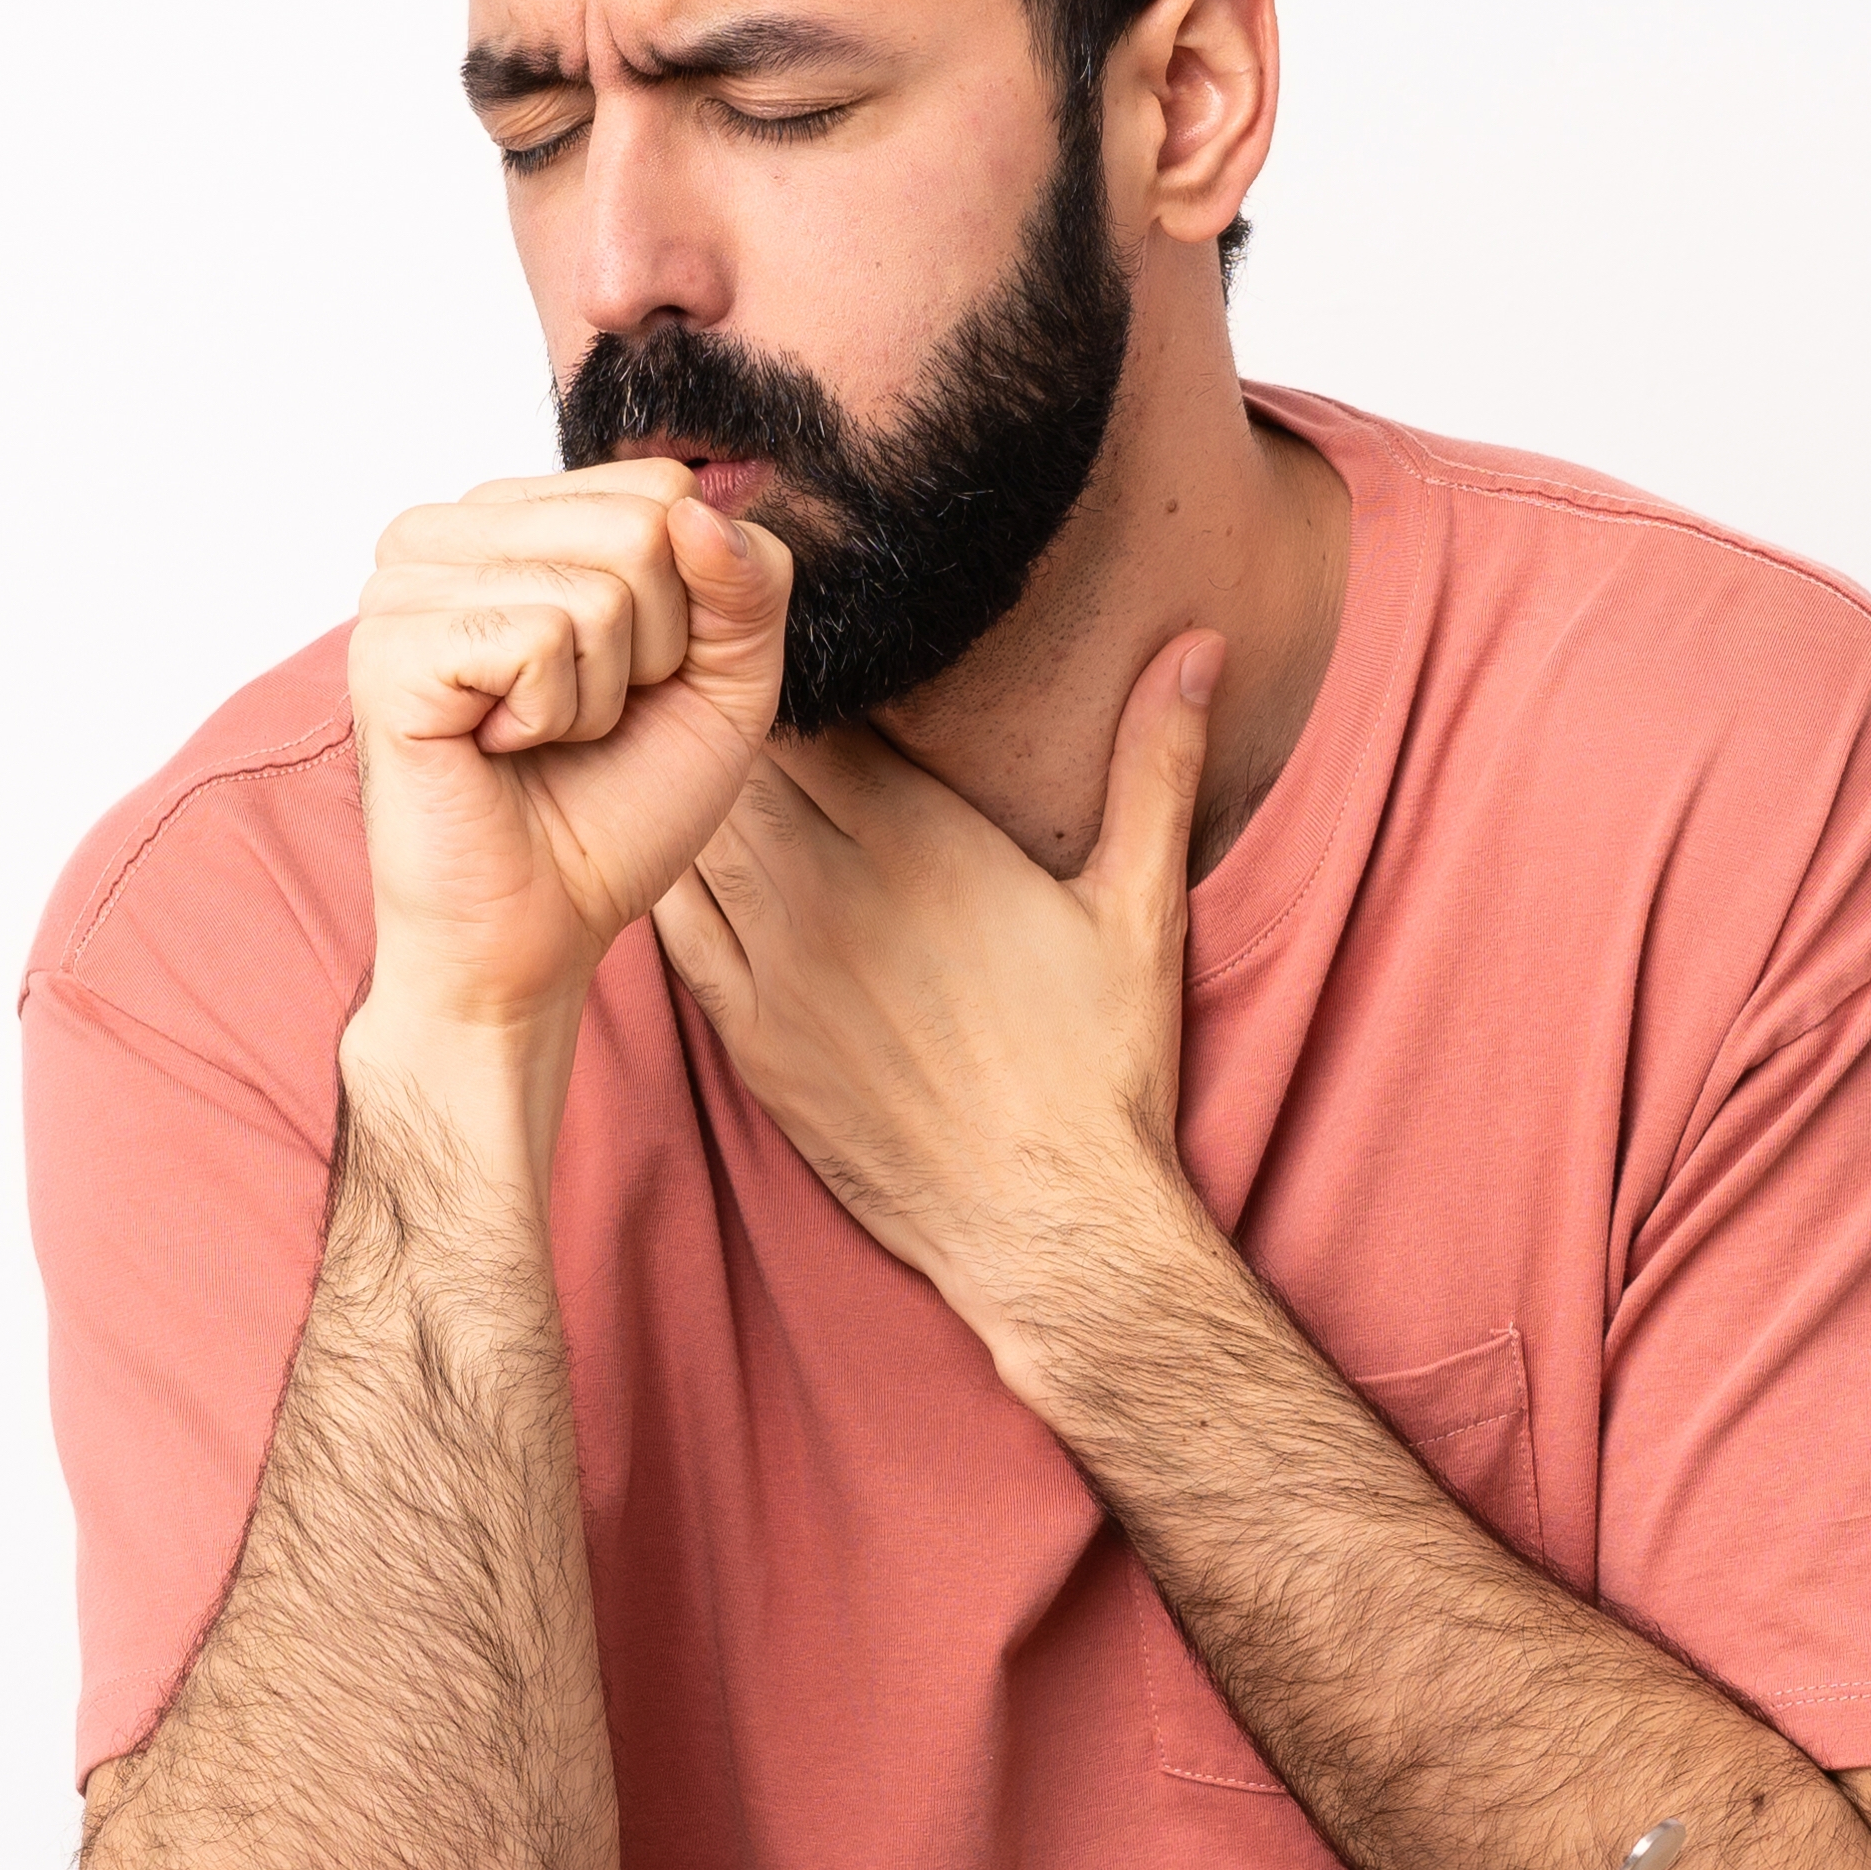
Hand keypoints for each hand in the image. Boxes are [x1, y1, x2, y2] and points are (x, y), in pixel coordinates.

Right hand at [347, 462, 796, 1046]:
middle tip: (580, 719)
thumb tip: (696, 509)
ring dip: (597, 695)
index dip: (688, 606)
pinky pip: (541, 638)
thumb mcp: (723, 686)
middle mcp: (445, 530)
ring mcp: (403, 583)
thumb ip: (747, 584)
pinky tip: (497, 749)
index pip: (665, 489)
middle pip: (643, 529)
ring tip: (534, 737)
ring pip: (599, 587)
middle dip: (651, 651)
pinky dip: (549, 716)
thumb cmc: (615, 808)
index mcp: (513, 517)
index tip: (629, 681)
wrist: (535, 930)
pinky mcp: (389, 647)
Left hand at [649, 627, 1227, 1358]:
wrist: (1047, 1226)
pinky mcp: (748, 1039)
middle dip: (745, 727)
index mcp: (920, 838)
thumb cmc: (1103, 1068)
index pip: (819, 712)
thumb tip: (1196, 644)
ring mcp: (776, 968)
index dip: (809, 676)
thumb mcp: (1141, 904)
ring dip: (703, 799)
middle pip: (745, 762)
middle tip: (746, 702)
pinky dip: (674, 882)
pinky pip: (675, 931)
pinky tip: (682, 860)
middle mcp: (829, 889)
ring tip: (709, 770)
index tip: (815, 659)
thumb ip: (1154, 763)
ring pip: (698, 836)